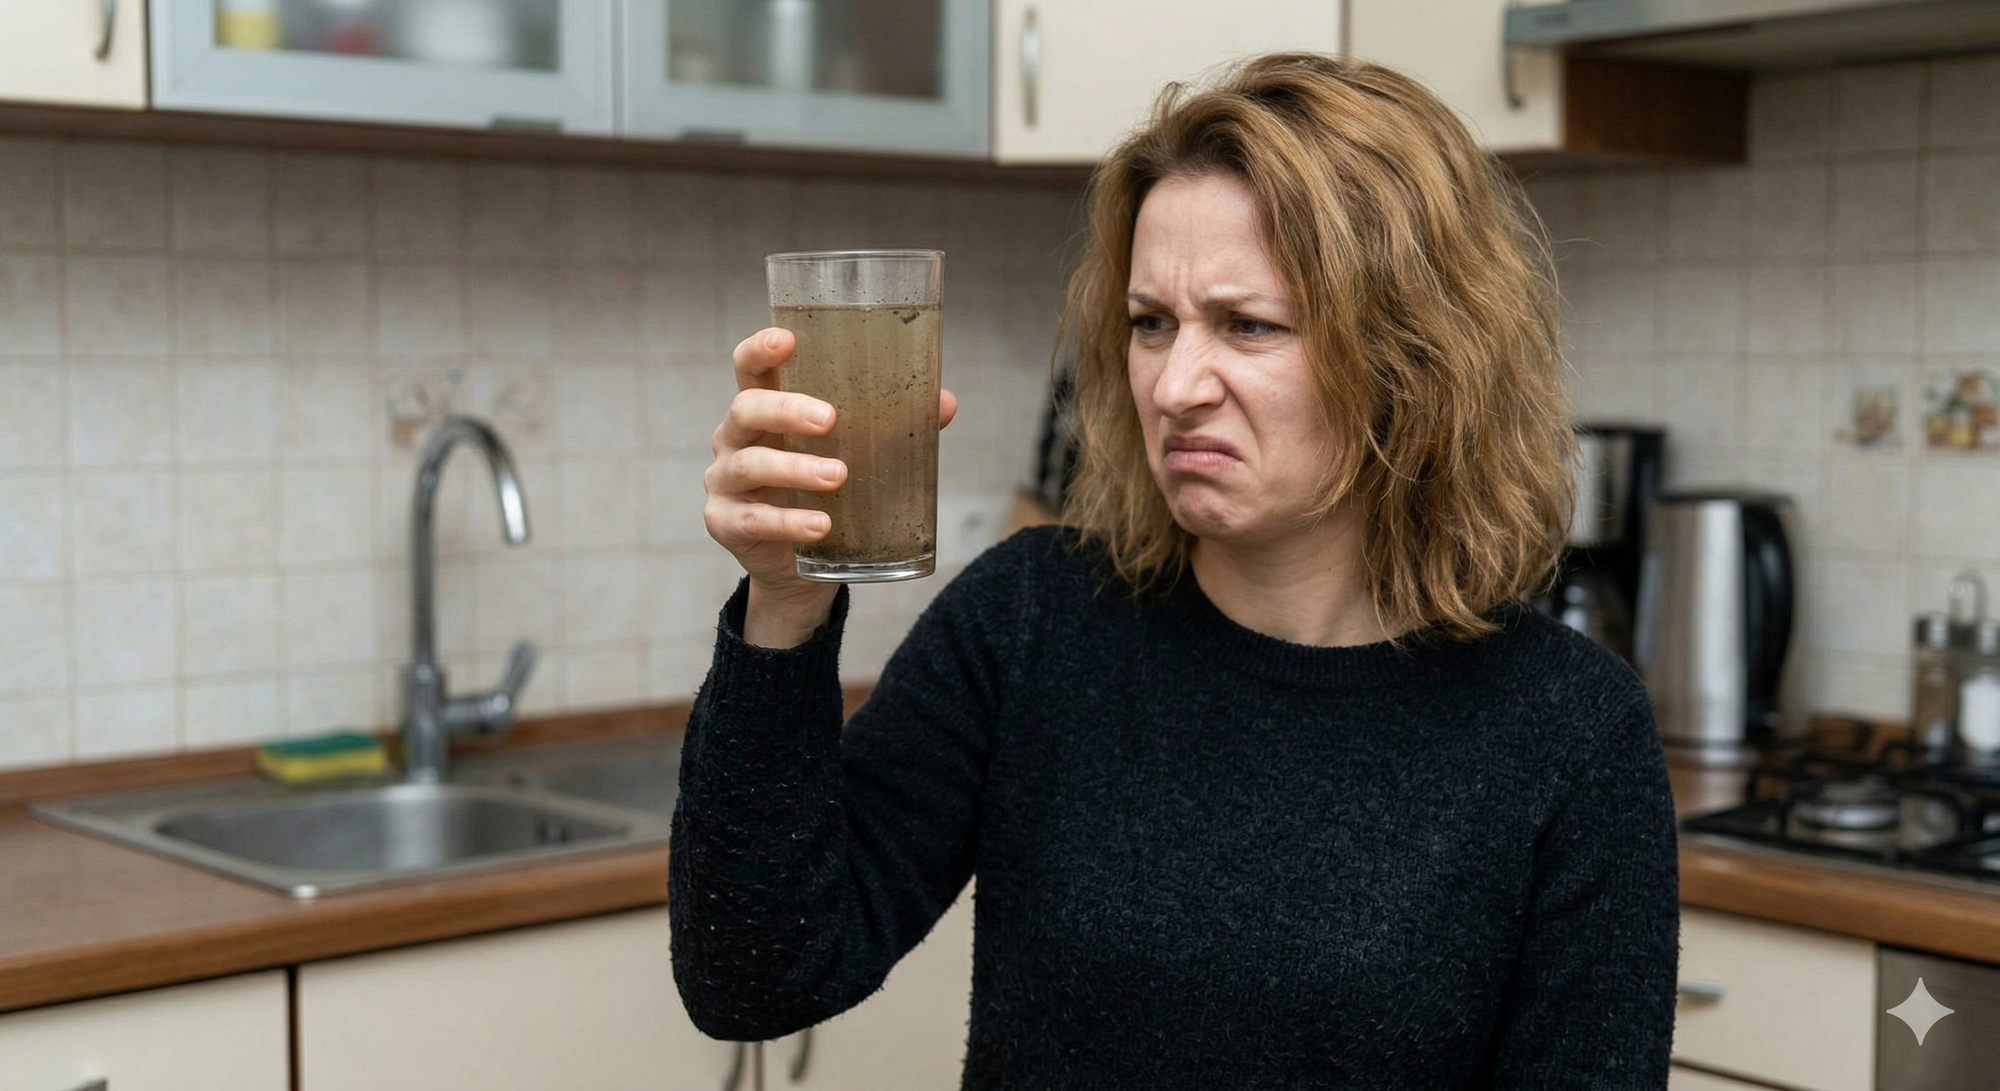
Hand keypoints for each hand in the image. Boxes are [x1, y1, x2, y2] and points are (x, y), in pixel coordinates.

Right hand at [703, 327, 957, 646]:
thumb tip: (944, 403)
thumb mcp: (856, 455)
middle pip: (746, 409)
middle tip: (831, 420)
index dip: (760, 349)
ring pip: (751, 465)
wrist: (799, 569)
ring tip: (839, 476)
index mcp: (763, 409)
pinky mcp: (724, 523)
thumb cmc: (825, 493)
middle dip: (786, 409)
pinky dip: (788, 521)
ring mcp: (724, 481)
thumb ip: (894, 427)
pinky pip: (753, 519)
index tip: (787, 340)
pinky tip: (820, 525)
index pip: (749, 367)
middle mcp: (735, 438)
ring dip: (796, 469)